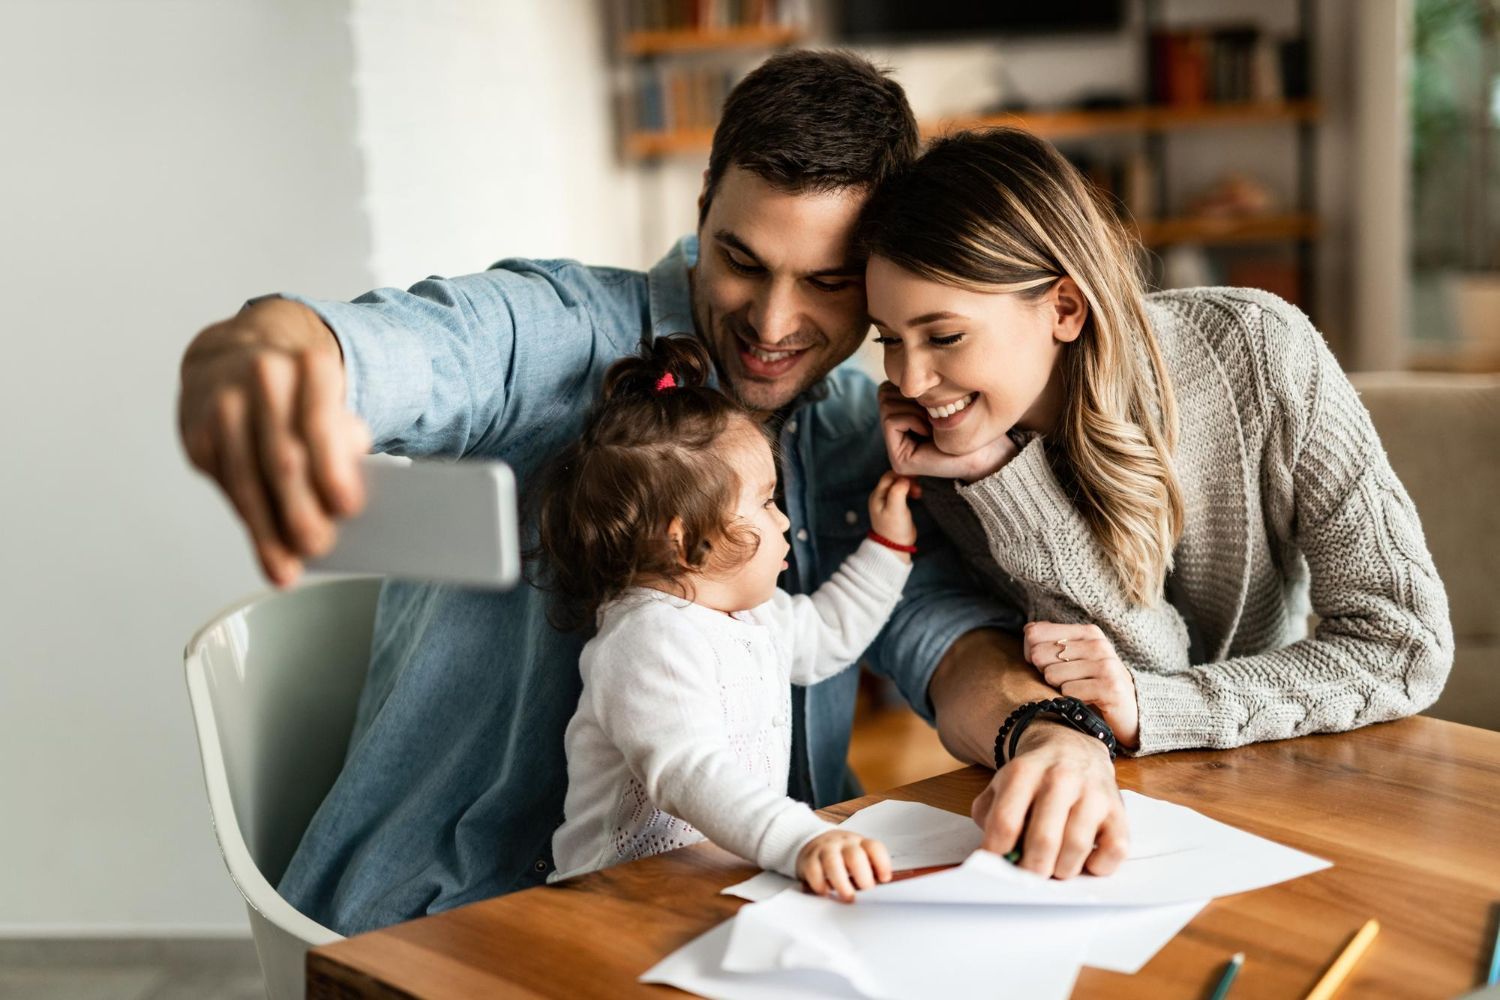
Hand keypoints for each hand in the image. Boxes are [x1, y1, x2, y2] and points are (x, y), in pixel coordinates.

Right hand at [178, 299, 371, 586]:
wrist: (235, 361)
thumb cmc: (301, 396)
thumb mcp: (335, 404)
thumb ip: (342, 442)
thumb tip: (341, 505)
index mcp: (309, 365)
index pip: (319, 422)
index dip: (332, 468)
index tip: (348, 508)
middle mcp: (262, 377)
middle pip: (282, 457)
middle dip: (300, 510)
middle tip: (320, 547)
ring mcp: (222, 404)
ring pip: (247, 480)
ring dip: (269, 531)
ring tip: (289, 567)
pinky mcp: (196, 434)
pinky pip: (227, 487)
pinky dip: (250, 523)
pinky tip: (267, 548)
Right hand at [797, 830, 891, 902]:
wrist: (814, 842)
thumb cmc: (842, 855)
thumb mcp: (858, 857)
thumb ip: (869, 871)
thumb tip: (881, 892)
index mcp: (859, 843)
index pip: (874, 847)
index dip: (882, 863)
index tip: (884, 879)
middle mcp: (843, 844)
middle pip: (855, 855)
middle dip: (863, 876)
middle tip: (866, 892)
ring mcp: (825, 850)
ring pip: (832, 863)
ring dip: (842, 884)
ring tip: (848, 897)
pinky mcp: (809, 859)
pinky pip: (813, 870)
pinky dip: (820, 884)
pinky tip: (826, 892)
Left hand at [867, 470, 916, 559]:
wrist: (895, 547)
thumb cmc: (894, 529)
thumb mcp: (895, 508)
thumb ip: (898, 491)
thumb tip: (905, 478)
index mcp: (877, 495)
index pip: (889, 476)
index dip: (902, 474)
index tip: (916, 477)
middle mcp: (880, 496)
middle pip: (894, 479)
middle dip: (907, 480)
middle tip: (918, 487)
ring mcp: (888, 501)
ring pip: (899, 485)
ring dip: (910, 486)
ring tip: (919, 493)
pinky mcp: (896, 507)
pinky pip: (903, 493)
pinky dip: (910, 491)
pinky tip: (917, 495)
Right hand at [878, 382, 1018, 481]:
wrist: (987, 453)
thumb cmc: (973, 421)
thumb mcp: (942, 394)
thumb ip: (917, 384)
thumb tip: (898, 363)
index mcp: (904, 416)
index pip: (889, 385)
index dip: (911, 386)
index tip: (935, 401)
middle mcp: (896, 434)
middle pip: (884, 393)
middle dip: (909, 396)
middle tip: (933, 412)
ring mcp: (895, 448)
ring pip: (886, 404)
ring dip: (912, 407)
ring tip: (932, 422)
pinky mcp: (898, 459)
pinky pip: (891, 420)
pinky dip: (911, 419)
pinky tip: (930, 431)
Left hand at [971, 723, 1128, 878]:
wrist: (1073, 748)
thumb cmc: (1035, 778)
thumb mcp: (1001, 784)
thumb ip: (989, 815)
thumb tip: (993, 853)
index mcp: (1024, 772)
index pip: (1005, 822)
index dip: (997, 852)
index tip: (996, 865)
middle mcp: (1061, 779)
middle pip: (1043, 839)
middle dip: (1032, 869)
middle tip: (1028, 876)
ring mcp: (1093, 794)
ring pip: (1076, 847)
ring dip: (1061, 869)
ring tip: (1054, 866)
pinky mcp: (1118, 810)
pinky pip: (1113, 851)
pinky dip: (1098, 865)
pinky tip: (1085, 858)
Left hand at [1024, 622, 1139, 749]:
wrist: (1131, 712)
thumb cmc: (1094, 684)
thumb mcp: (1074, 658)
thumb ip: (1050, 641)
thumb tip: (1028, 629)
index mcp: (1087, 632)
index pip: (1035, 633)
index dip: (1029, 653)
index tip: (1045, 665)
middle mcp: (1098, 644)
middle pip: (1039, 655)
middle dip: (1044, 673)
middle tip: (1065, 682)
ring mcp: (1105, 664)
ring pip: (1052, 675)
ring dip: (1059, 689)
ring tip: (1078, 691)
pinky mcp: (1110, 687)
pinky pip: (1068, 692)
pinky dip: (1071, 701)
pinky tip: (1087, 701)